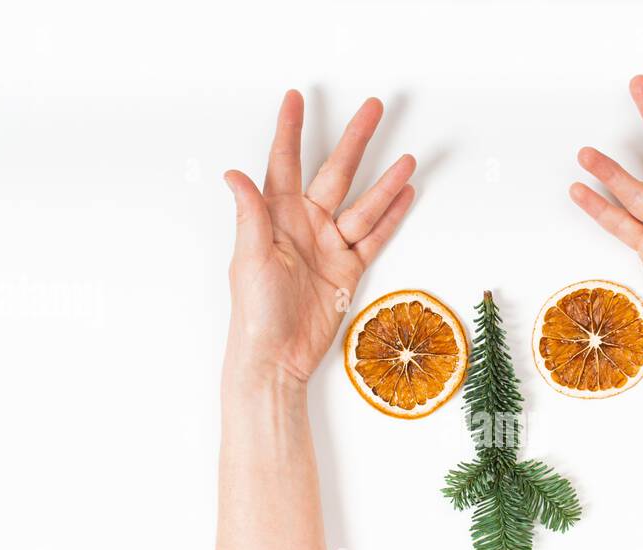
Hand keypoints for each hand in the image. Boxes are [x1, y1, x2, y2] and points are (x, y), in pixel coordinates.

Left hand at [224, 90, 415, 386]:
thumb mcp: (250, 258)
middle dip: (355, 141)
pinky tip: (405, 195)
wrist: (276, 357)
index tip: (295, 98)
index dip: (290, 130)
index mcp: (275, 217)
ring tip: (407, 159)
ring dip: (385, 183)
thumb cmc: (254, 312)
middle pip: (335, 173)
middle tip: (374, 109)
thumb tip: (234, 174)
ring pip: (363, 205)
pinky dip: (391, 217)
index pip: (284, 162)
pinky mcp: (347, 271)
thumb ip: (250, 215)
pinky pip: (373, 237)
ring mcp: (328, 247)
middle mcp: (304, 225)